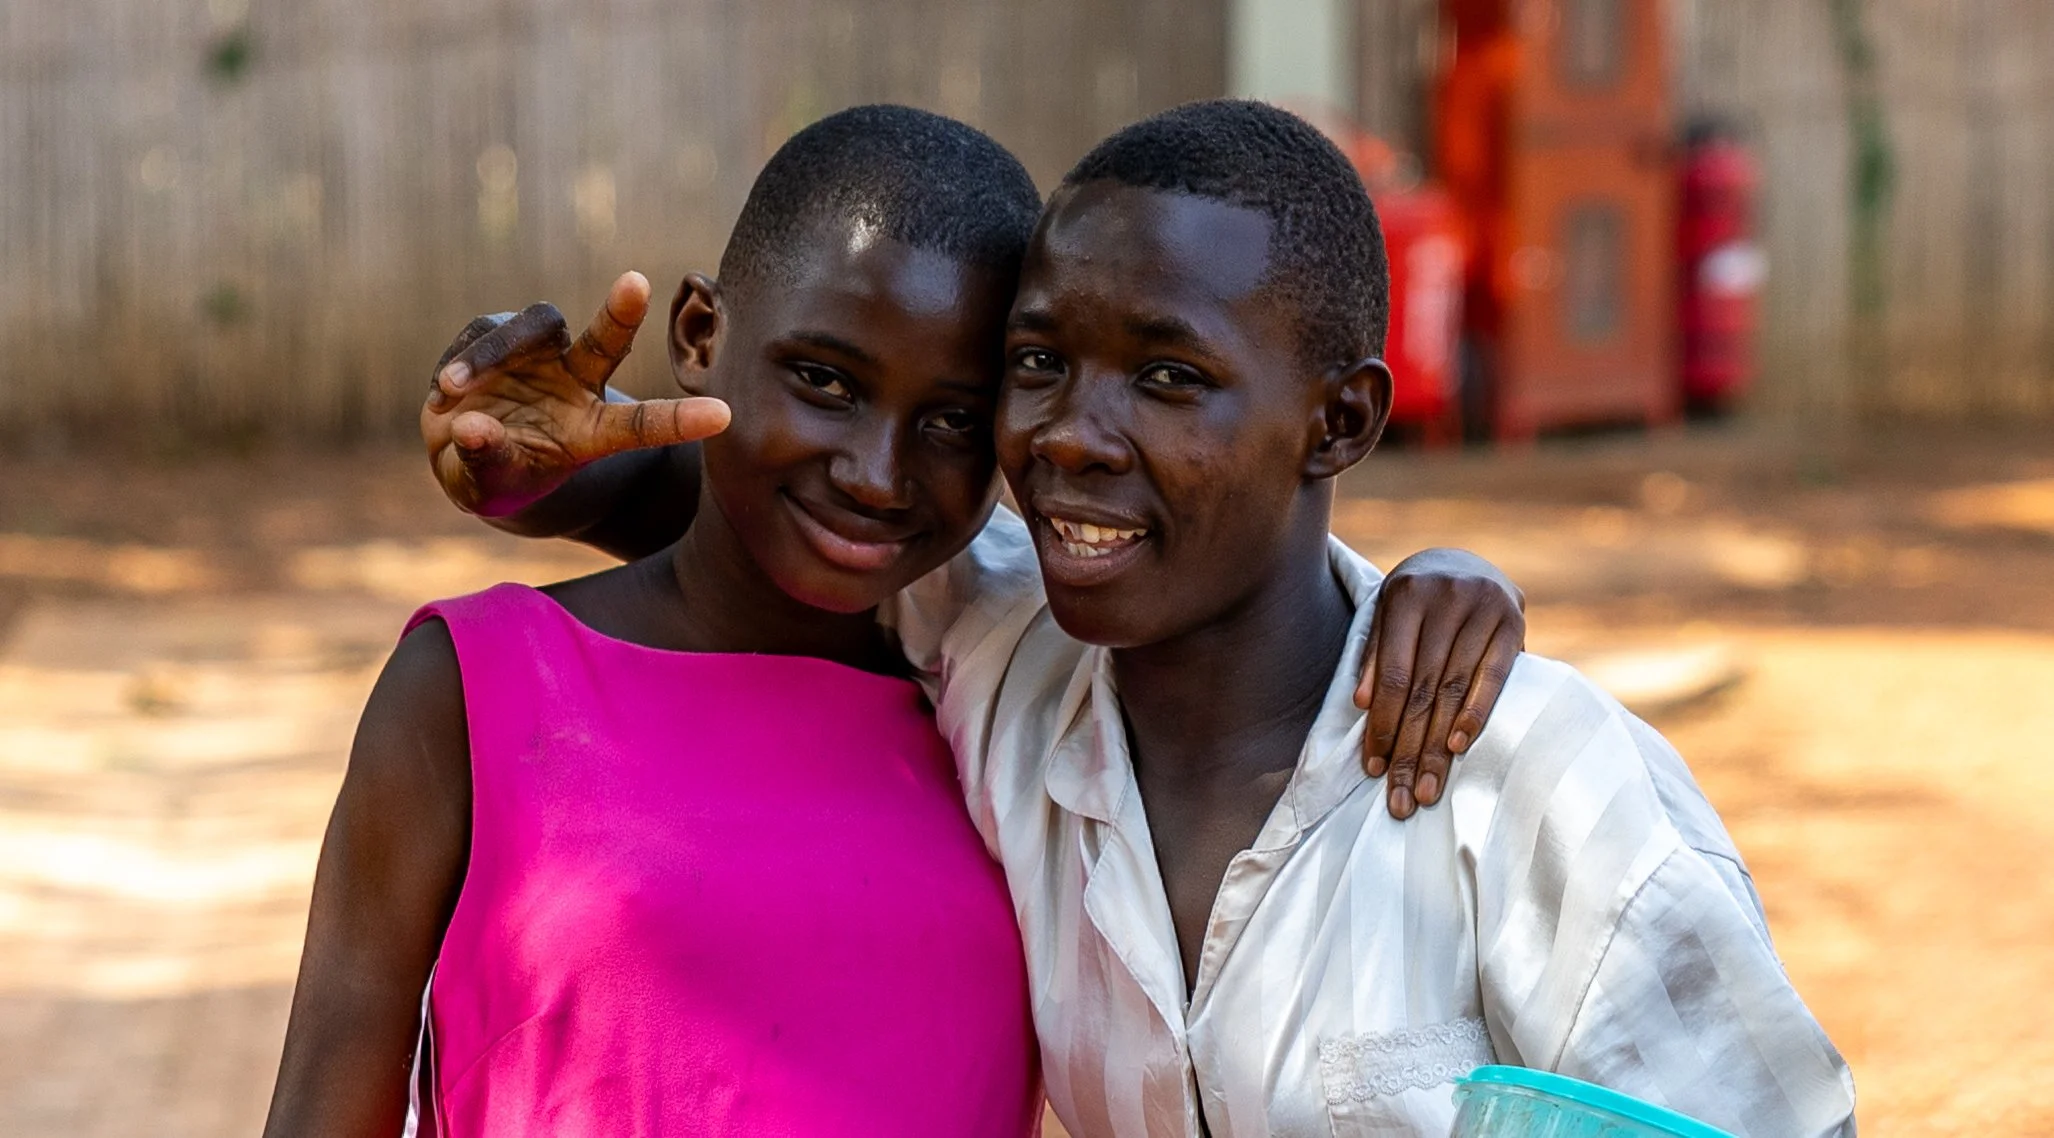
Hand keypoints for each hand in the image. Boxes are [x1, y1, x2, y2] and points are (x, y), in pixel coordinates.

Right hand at [420, 271, 730, 516]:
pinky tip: (445, 394)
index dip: (681, 420)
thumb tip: (471, 428)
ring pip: (532, 328)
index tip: (724, 416)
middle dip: (622, 312)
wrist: (462, 450)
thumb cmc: (496, 474)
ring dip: (488, 356)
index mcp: (593, 429)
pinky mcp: (501, 334)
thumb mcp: (492, 482)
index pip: (644, 424)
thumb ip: (487, 459)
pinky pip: (483, 333)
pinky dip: (461, 361)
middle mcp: (577, 382)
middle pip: (607, 342)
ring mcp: (541, 354)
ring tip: (450, 392)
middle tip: (636, 283)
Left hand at [1353, 549, 1525, 818]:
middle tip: (1401, 797)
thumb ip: (1375, 654)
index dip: (1382, 724)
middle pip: (1423, 689)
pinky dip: (1476, 714)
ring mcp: (1483, 607)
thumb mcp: (1386, 616)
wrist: (1465, 563)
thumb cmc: (1415, 602)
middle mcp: (1445, 598)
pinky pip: (1494, 677)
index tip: (1373, 768)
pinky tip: (1458, 746)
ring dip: (1440, 746)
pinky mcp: (1514, 621)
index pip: (1392, 675)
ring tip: (1428, 788)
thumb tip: (1361, 704)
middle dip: (1409, 748)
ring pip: (1455, 690)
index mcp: (1405, 595)